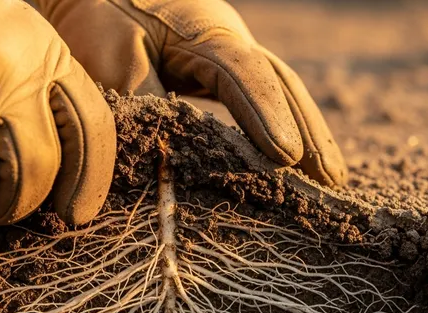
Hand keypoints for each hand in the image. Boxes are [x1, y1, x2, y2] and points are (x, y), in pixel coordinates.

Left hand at [35, 0, 347, 186]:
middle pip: (280, 83)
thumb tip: (168, 155)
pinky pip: (264, 93)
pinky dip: (285, 123)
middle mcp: (228, 38)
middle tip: (331, 180)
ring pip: (281, 87)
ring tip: (331, 175)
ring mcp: (229, 49)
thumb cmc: (96, 17)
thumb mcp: (110, 58)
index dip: (267, 115)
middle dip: (309, 131)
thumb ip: (141, 102)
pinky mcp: (221, 64)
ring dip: (308, 129)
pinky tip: (299, 154)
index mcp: (203, 33)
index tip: (287, 158)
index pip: (244, 75)